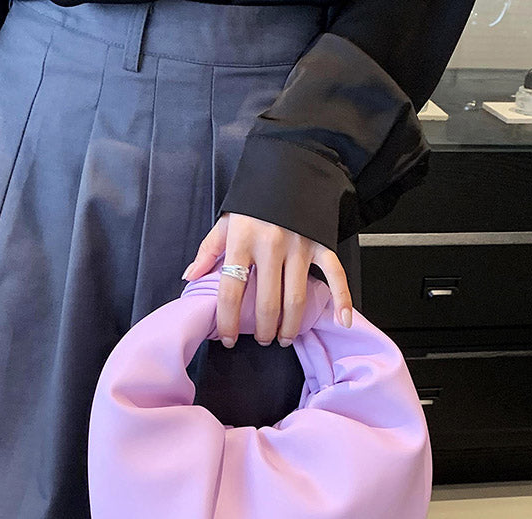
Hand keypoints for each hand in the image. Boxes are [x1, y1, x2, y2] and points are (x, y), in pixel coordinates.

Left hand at [181, 212, 352, 347]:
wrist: (289, 166)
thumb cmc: (255, 199)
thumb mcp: (226, 220)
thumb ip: (208, 250)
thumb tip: (190, 277)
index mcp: (243, 240)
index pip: (231, 292)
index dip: (228, 321)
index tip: (229, 338)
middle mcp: (271, 245)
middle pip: (267, 302)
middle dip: (263, 329)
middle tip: (262, 340)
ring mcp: (300, 246)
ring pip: (296, 298)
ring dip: (291, 325)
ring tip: (284, 338)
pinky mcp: (322, 243)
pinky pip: (335, 275)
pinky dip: (342, 299)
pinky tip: (342, 320)